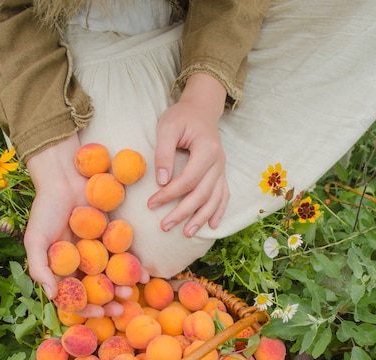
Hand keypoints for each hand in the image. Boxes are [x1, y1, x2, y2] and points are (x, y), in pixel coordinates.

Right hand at [24, 135, 148, 316]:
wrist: (65, 178)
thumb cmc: (46, 208)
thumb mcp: (35, 239)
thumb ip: (39, 267)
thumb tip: (51, 295)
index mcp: (62, 269)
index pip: (75, 296)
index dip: (86, 308)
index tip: (98, 313)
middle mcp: (82, 264)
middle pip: (97, 290)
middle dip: (109, 302)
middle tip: (120, 309)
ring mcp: (99, 252)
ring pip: (113, 276)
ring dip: (123, 287)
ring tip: (131, 292)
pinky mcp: (114, 238)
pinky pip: (126, 256)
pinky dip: (135, 267)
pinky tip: (144, 276)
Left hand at [148, 73, 229, 237]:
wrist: (201, 110)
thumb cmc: (182, 117)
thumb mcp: (167, 127)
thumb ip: (164, 153)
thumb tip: (161, 180)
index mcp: (207, 149)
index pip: (188, 179)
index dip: (170, 194)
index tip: (151, 204)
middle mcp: (219, 162)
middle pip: (202, 194)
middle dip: (182, 212)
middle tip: (164, 226)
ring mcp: (222, 169)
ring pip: (215, 199)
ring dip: (201, 218)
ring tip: (187, 233)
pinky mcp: (221, 173)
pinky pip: (224, 196)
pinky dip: (219, 211)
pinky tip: (212, 225)